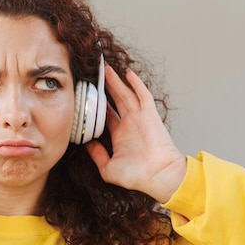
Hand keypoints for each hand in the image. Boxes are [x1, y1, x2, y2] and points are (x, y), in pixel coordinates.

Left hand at [85, 65, 185, 203]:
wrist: (157, 176)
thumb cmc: (137, 176)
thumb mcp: (108, 168)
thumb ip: (97, 155)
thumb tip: (87, 144)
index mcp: (120, 135)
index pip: (106, 115)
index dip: (97, 104)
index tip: (87, 95)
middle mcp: (129, 124)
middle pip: (114, 100)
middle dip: (105, 87)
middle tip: (94, 74)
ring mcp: (139, 118)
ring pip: (125, 94)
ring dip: (116, 81)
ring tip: (105, 68)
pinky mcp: (149, 115)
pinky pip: (142, 95)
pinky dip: (136, 83)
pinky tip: (127, 73)